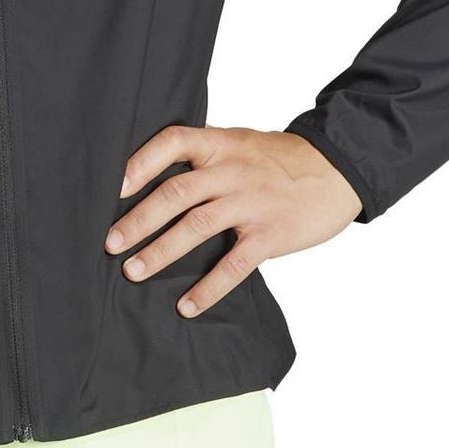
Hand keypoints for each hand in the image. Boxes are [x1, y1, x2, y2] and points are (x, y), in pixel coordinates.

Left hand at [106, 125, 361, 317]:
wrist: (339, 169)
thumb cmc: (281, 160)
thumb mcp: (241, 143)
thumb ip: (205, 157)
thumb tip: (155, 178)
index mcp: (222, 143)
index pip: (173, 142)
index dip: (141, 162)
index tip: (114, 187)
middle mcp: (233, 170)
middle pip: (177, 192)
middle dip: (139, 219)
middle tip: (110, 242)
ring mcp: (252, 202)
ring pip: (198, 226)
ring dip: (161, 252)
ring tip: (134, 271)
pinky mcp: (271, 234)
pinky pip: (234, 264)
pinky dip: (208, 288)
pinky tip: (187, 306)